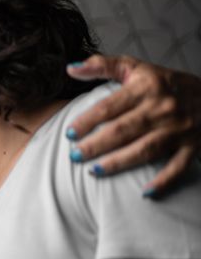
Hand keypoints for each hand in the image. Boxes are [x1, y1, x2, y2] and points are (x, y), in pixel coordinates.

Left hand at [66, 54, 200, 194]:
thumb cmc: (167, 83)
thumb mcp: (137, 68)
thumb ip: (103, 66)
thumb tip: (71, 69)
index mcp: (146, 88)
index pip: (109, 106)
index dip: (87, 121)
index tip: (69, 133)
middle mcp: (162, 108)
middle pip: (122, 130)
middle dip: (95, 145)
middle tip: (74, 156)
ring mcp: (178, 129)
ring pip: (144, 149)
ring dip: (118, 162)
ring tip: (94, 171)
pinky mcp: (192, 146)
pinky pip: (177, 166)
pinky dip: (163, 180)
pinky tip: (145, 192)